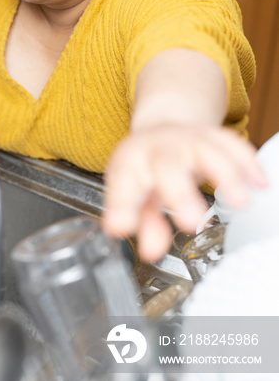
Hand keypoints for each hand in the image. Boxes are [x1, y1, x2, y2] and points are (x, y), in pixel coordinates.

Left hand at [103, 124, 266, 261]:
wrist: (160, 130)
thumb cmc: (145, 169)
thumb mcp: (134, 194)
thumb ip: (143, 224)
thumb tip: (151, 250)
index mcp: (130, 163)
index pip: (123, 184)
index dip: (121, 206)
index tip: (122, 227)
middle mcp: (157, 149)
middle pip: (167, 164)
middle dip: (179, 192)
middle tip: (191, 221)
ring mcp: (185, 139)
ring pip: (206, 150)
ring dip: (225, 174)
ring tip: (239, 202)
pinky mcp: (211, 135)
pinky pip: (231, 143)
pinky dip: (247, 162)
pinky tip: (258, 183)